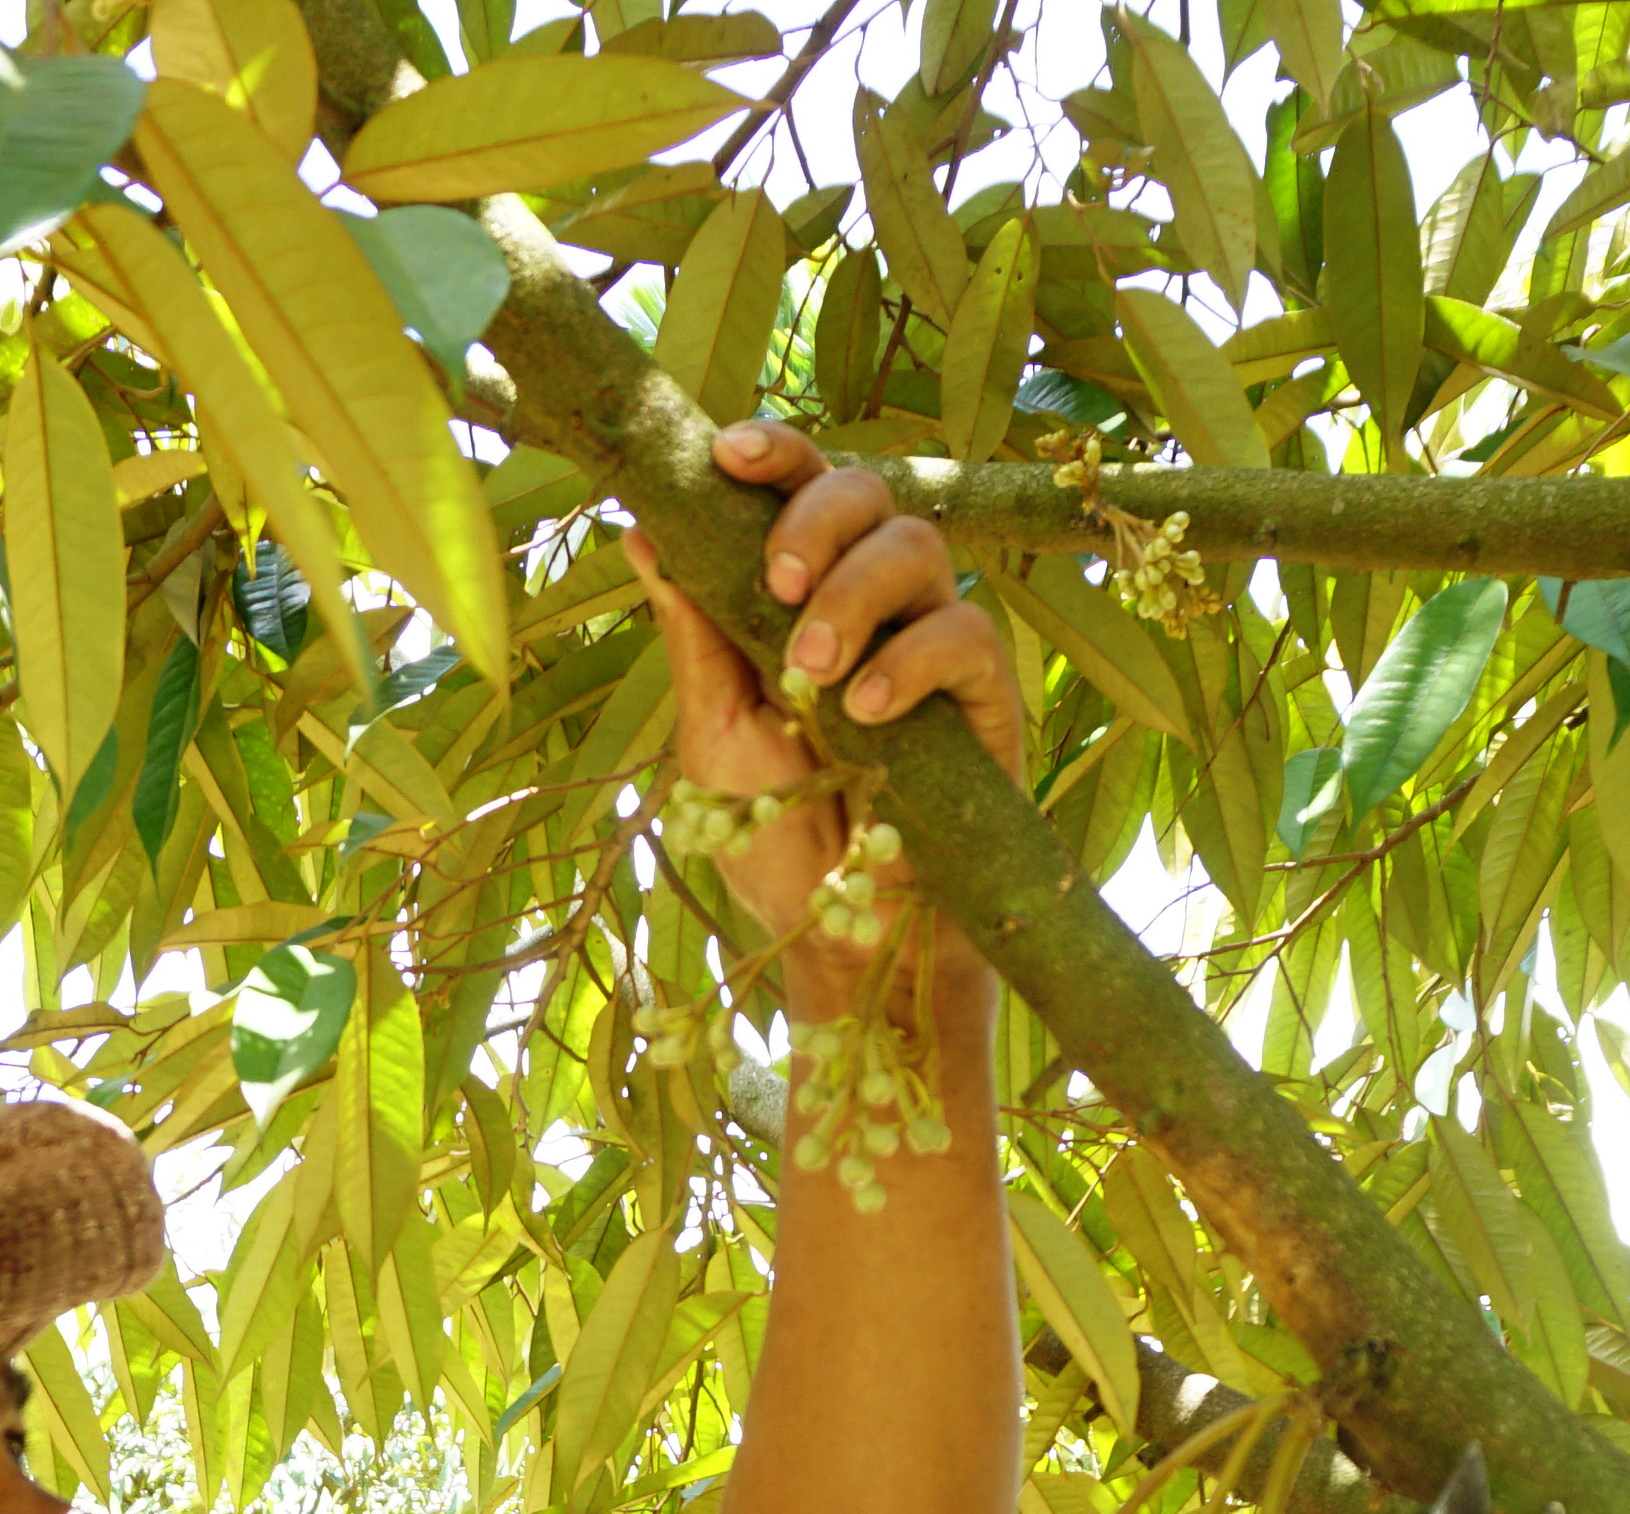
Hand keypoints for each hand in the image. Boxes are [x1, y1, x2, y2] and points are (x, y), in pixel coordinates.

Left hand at [627, 422, 1025, 978]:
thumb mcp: (713, 738)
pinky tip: (867, 714)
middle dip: (814, 518)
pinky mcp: (984, 694)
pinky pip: (966, 629)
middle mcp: (870, 599)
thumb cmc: (776, 842)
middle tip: (779, 587)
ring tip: (813, 673)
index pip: (796, 490)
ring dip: (855, 593)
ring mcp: (930, 640)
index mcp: (799, 594)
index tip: (726, 456)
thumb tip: (645, 533)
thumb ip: (694, 637)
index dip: (772, 453)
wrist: (848, 945)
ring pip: (917, 545)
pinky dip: (912, 659)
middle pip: (866, 489)